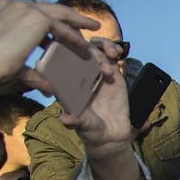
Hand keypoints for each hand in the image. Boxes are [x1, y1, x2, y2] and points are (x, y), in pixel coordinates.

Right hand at [0, 0, 97, 95]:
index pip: (26, 11)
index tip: (55, 32)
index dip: (43, 20)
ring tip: (91, 27)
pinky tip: (84, 44)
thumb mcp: (12, 67)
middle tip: (81, 23)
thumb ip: (33, 73)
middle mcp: (7, 4)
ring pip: (56, 12)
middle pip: (43, 7)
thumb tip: (49, 89)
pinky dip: (73, 35)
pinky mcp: (34, 17)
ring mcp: (21, 7)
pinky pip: (60, 26)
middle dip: (63, 15)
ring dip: (75, 20)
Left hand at [57, 41, 133, 157]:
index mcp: (69, 84)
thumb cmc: (90, 130)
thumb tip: (64, 118)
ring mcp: (97, 74)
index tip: (74, 48)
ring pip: (96, 50)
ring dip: (103, 45)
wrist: (111, 136)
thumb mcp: (82, 126)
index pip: (62, 60)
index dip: (65, 48)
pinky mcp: (113, 75)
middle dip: (87, 43)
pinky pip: (112, 58)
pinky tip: (117, 54)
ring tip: (112, 53)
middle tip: (98, 51)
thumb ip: (74, 121)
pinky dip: (114, 50)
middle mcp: (81, 76)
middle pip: (79, 49)